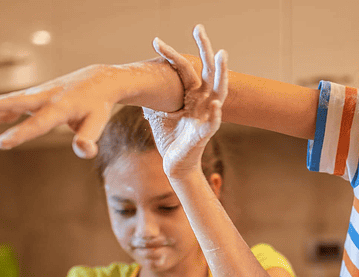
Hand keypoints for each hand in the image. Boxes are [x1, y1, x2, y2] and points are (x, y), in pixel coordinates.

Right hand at [0, 65, 116, 156]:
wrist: (97, 80)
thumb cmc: (97, 106)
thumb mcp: (98, 122)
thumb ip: (89, 138)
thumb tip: (83, 150)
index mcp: (61, 107)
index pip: (38, 124)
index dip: (20, 134)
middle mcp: (45, 98)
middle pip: (13, 103)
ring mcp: (37, 95)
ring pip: (8, 103)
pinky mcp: (34, 97)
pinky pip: (11, 105)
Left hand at [142, 25, 227, 178]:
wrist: (174, 164)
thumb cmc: (170, 139)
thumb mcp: (159, 114)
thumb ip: (155, 98)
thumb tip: (137, 84)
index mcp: (192, 96)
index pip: (188, 69)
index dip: (175, 53)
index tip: (159, 40)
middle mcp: (203, 103)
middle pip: (208, 72)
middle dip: (205, 50)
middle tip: (199, 29)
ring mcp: (206, 117)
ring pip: (218, 93)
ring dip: (221, 74)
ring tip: (221, 57)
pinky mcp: (204, 135)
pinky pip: (213, 123)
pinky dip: (215, 114)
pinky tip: (215, 104)